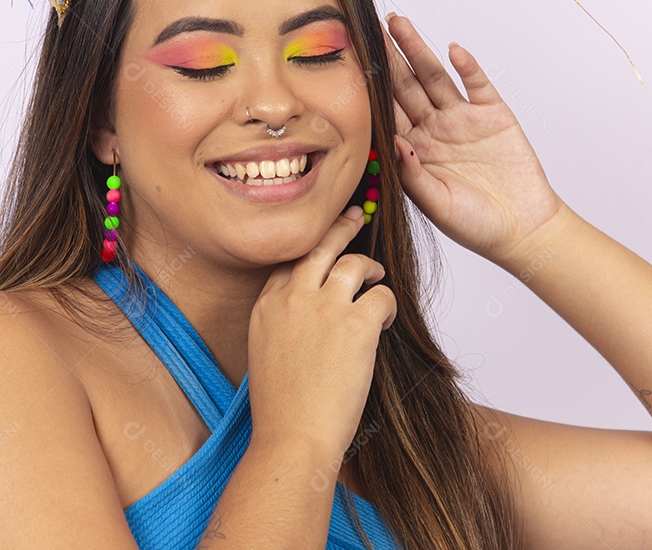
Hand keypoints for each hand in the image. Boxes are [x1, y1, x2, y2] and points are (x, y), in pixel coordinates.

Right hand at [247, 206, 396, 461]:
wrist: (292, 437)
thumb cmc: (281, 410)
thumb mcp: (265, 356)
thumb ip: (282, 327)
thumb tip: (305, 321)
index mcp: (265, 307)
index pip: (287, 264)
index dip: (307, 253)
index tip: (320, 248)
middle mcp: (291, 298)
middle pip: (318, 246)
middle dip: (339, 227)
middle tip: (354, 215)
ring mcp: (323, 307)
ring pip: (353, 263)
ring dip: (369, 266)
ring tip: (378, 275)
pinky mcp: (356, 323)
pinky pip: (380, 296)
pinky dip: (386, 304)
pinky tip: (383, 322)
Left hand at [383, 13, 564, 266]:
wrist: (522, 229)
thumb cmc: (474, 225)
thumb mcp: (436, 204)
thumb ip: (413, 175)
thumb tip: (395, 144)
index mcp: (414, 150)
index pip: (386, 113)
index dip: (369, 89)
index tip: (350, 65)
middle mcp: (434, 129)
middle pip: (405, 87)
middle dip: (388, 58)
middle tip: (368, 28)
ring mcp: (463, 119)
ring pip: (435, 77)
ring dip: (418, 50)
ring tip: (399, 24)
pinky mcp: (494, 115)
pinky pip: (478, 85)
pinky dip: (467, 67)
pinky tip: (453, 50)